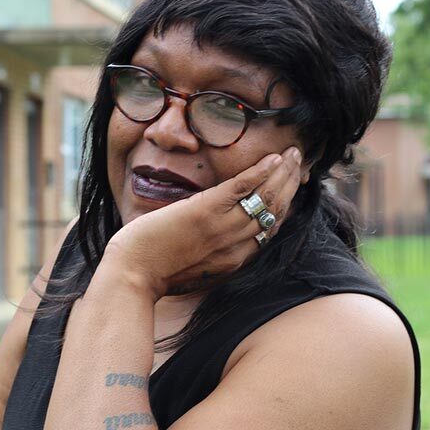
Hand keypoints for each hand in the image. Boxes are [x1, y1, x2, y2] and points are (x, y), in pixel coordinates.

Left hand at [102, 146, 303, 299]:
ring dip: (282, 173)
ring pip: (265, 199)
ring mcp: (221, 229)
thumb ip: (211, 250)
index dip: (285, 204)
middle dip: (290, 184)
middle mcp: (236, 246)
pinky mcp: (204, 213)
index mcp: (234, 260)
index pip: (271, 230)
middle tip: (299, 162)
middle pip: (275, 212)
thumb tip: (216, 233)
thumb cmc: (155, 270)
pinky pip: (241, 189)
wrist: (130, 275)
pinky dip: (260, 173)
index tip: (291, 185)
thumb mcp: (193, 265)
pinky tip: (272, 159)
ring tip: (293, 153)